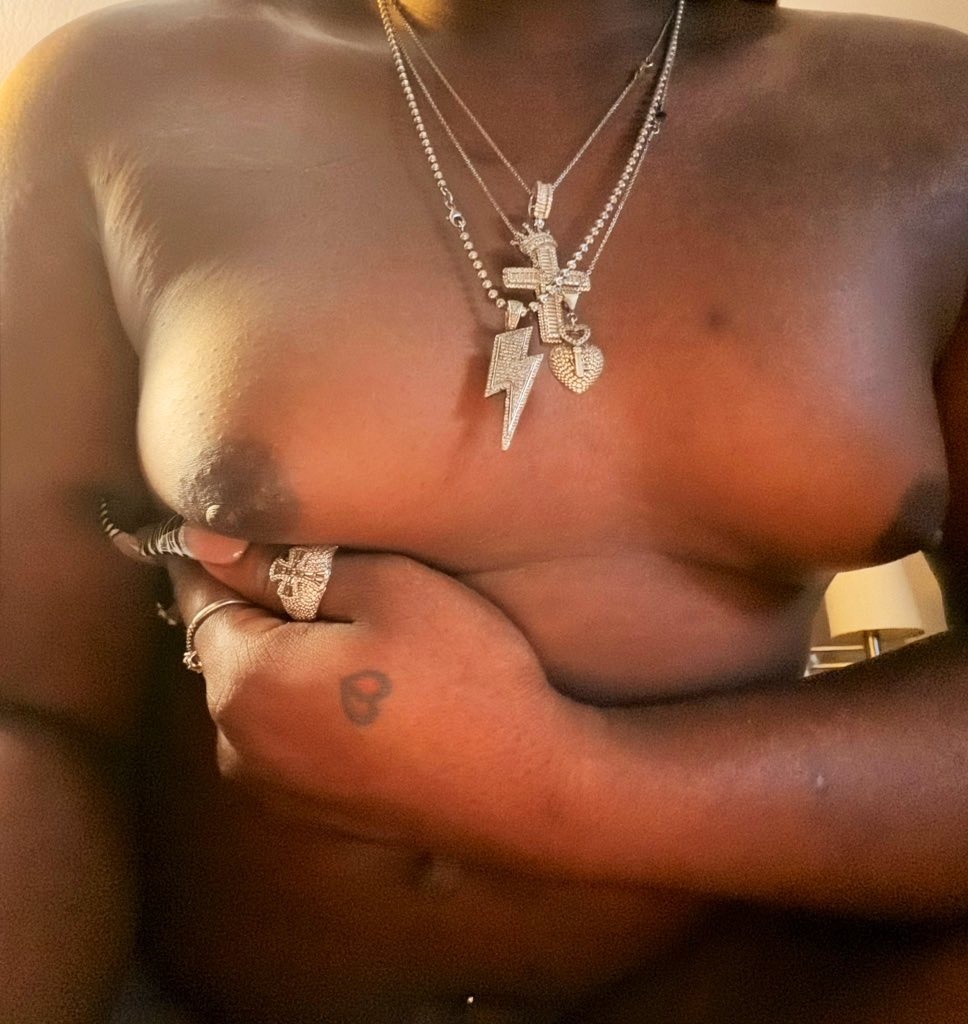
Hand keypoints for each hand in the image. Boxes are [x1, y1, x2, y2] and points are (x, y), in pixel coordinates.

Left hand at [165, 545, 584, 858]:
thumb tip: (209, 539)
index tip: (262, 527)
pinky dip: (314, 700)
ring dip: (294, 653)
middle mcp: (238, 744)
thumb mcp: (386, 588)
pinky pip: (288, 730)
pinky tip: (379, 690)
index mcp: (243, 683)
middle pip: (228, 642)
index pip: (200, 591)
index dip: (229, 550)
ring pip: (260, 687)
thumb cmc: (465, 678)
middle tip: (345, 577)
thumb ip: (284, 563)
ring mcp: (273, 786)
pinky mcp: (310, 808)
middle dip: (269, 602)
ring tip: (372, 637)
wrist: (528, 789)